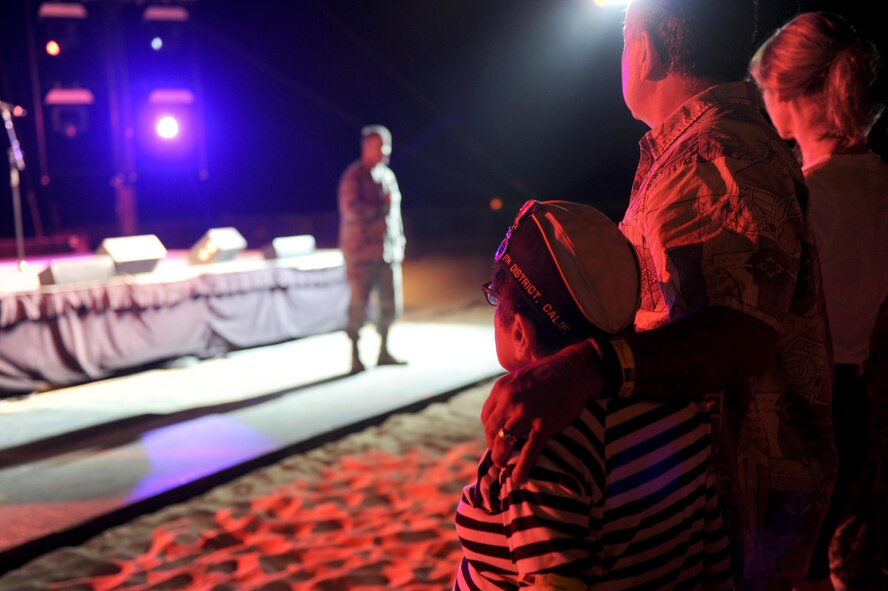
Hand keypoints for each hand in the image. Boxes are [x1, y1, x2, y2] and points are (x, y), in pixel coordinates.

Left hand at [481, 340, 602, 481]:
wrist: (574, 371)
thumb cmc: (549, 374)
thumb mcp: (519, 377)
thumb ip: (508, 394)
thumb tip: (502, 413)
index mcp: (501, 389)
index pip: (486, 416)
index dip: (488, 431)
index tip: (493, 439)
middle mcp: (509, 400)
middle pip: (491, 430)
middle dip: (492, 446)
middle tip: (498, 456)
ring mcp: (526, 413)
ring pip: (504, 441)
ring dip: (501, 457)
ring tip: (503, 466)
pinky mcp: (544, 424)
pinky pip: (529, 450)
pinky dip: (523, 467)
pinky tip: (518, 478)